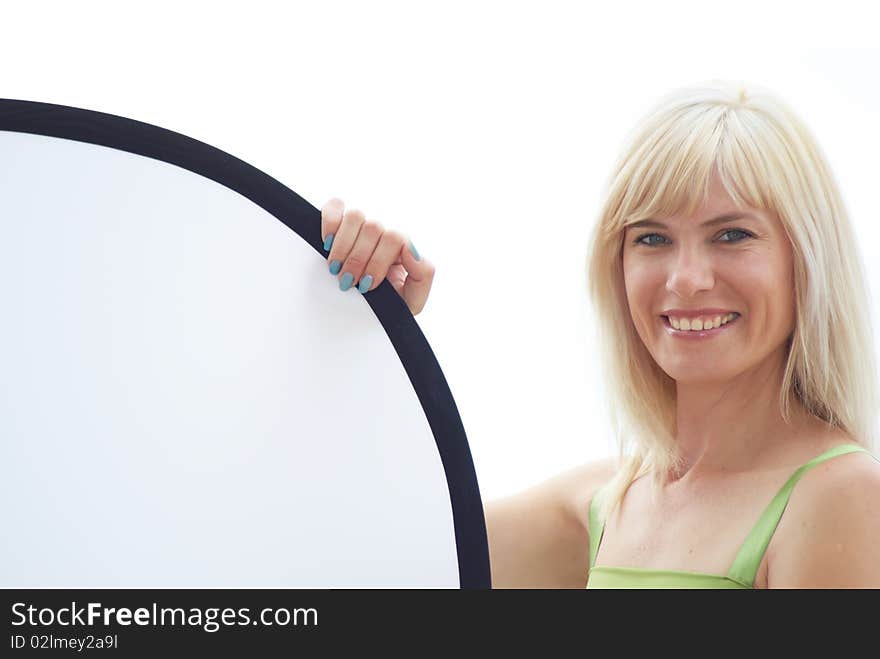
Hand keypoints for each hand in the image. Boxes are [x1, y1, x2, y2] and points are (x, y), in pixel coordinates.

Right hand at [320, 198, 434, 314]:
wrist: (368, 309)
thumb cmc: (390, 301)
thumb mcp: (413, 297)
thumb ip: (423, 274)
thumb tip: (411, 249)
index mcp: (403, 245)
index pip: (395, 238)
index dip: (377, 262)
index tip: (366, 286)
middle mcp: (384, 230)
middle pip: (373, 228)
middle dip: (357, 260)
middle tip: (348, 282)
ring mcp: (363, 223)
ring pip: (355, 216)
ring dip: (342, 246)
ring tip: (336, 268)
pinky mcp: (341, 218)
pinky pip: (336, 207)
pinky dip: (329, 223)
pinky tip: (328, 245)